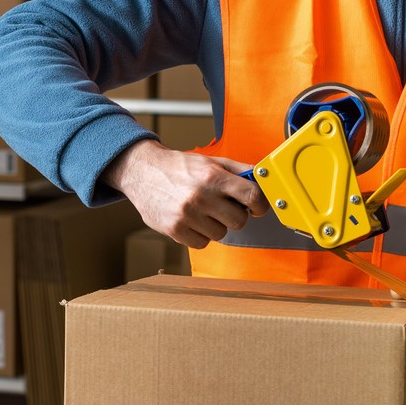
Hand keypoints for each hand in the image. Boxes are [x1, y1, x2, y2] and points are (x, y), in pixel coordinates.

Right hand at [106, 139, 266, 248]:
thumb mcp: (210, 161)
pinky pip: (202, 243)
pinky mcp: (174, 230)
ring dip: (216, 225)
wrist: (143, 171)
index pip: (252, 196)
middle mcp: (201, 197)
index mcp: (213, 177)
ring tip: (203, 212)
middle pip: (239, 220)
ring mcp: (187, 215)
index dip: (259, 204)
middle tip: (224, 207)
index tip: (256, 207)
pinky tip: (192, 221)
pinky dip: (200, 235)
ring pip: (221, 234)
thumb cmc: (179, 167)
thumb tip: (263, 178)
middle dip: (235, 215)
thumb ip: (238, 170)